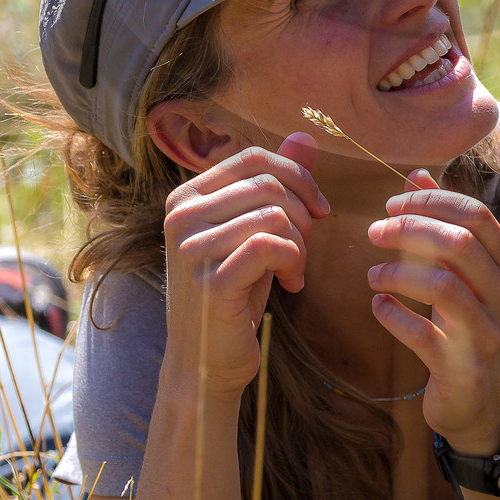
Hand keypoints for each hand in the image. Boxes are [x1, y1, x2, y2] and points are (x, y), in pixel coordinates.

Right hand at [162, 134, 328, 403]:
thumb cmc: (233, 294)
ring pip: (275, 214)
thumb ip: (276, 184)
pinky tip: (291, 285)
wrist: (205, 363)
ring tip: (296, 271)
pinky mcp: (211, 280)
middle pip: (269, 184)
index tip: (319, 211)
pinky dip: (294, 262)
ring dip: (301, 244)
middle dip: (304, 215)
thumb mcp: (254, 232)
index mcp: (186, 197)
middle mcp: (181, 216)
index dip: (298, 176)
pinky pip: (271, 246)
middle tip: (306, 249)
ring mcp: (191, 247)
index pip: (254, 158)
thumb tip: (306, 136)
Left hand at [367, 174, 499, 452]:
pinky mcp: (461, 370)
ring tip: (373, 275)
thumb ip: (441, 224)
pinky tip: (378, 306)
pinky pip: (424, 337)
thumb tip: (415, 174)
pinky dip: (394, 317)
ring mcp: (486, 335)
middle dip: (411, 230)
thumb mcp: (463, 275)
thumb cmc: (468, 327)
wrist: (485, 406)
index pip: (477, 216)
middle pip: (459, 245)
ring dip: (399, 274)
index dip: (432, 202)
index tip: (393, 204)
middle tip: (374, 232)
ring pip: (443, 287)